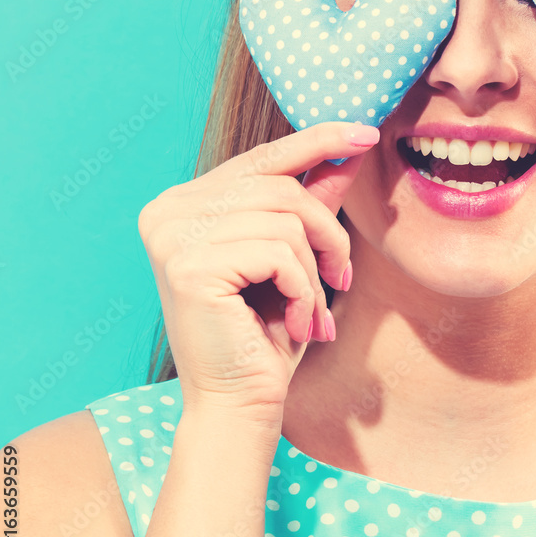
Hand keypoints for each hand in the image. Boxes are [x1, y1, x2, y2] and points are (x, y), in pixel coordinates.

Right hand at [137, 120, 379, 421]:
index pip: (262, 158)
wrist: (240, 404)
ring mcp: (172, 236)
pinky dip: (304, 289)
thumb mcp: (296, 257)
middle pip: (282, 188)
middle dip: (328, 235)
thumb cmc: (268, 333)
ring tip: (313, 309)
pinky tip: (297, 321)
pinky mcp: (188, 266)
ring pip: (286, 219)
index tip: (366, 131)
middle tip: (342, 280)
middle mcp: (168, 211)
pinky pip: (279, 252)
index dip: (318, 141)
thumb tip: (348, 150)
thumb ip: (312, 201)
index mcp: (185, 203)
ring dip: (316, 269)